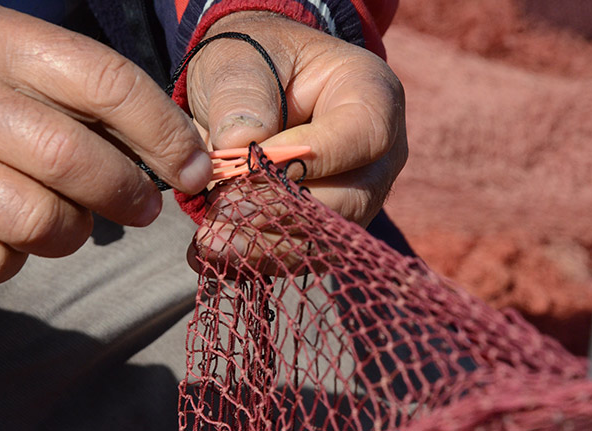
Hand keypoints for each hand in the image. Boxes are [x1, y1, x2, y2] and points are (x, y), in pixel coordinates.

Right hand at [0, 2, 211, 286]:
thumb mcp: (25, 63)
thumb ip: (97, 100)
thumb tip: (187, 155)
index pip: (108, 84)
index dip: (166, 135)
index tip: (196, 169)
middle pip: (73, 159)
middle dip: (127, 193)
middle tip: (144, 207)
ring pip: (37, 220)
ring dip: (71, 231)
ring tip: (65, 214)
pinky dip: (12, 258)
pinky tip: (3, 231)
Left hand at [185, 12, 407, 270]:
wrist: (258, 86)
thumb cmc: (254, 63)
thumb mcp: (240, 60)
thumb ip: (240, 94)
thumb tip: (241, 144)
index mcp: (373, 95)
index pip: (362, 137)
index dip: (307, 160)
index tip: (245, 170)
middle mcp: (379, 154)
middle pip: (350, 199)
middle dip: (281, 213)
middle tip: (218, 217)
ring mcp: (362, 194)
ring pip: (328, 237)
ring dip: (267, 244)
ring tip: (211, 242)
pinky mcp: (334, 225)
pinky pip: (308, 251)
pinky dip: (263, 255)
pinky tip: (221, 253)